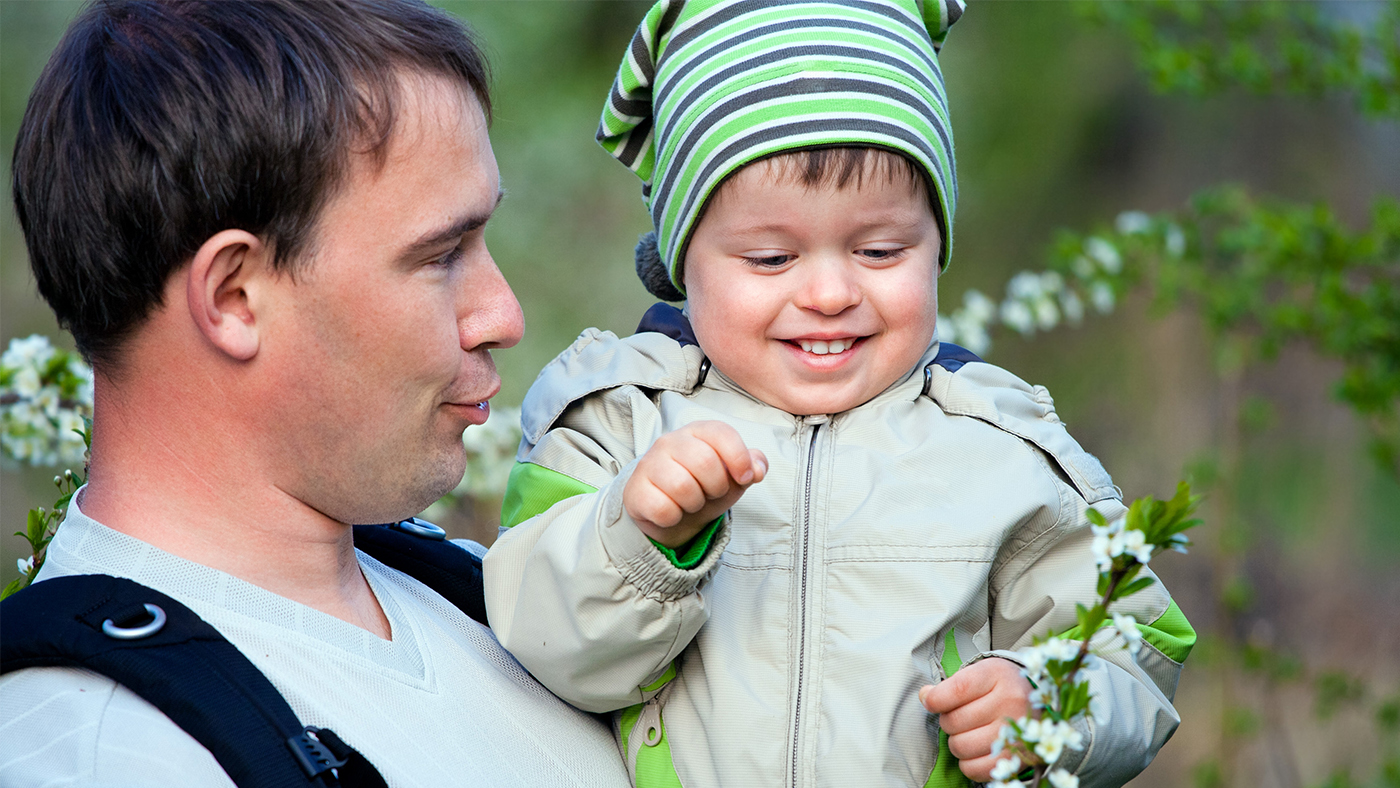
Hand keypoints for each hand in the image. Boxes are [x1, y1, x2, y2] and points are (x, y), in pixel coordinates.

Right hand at [623, 421, 766, 547]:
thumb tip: (758, 469)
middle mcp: (670, 442)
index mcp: (697, 432)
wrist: (669, 511)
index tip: (746, 478)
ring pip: (682, 486)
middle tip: (711, 492)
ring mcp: (649, 464)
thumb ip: (752, 466)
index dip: (739, 457)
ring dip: (695, 503)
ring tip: (691, 502)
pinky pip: (663, 509)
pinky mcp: (635, 490)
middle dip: (717, 486)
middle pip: (704, 462)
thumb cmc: (703, 487)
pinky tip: (672, 512)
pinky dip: (674, 518)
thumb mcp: (733, 476)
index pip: (721, 433)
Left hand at [918, 657, 1031, 781]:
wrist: (1039, 701)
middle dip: (947, 721)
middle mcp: (1011, 702)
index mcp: (998, 675)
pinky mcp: (1017, 759)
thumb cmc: (1001, 685)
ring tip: (967, 733)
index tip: (931, 700)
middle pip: (954, 721)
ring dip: (956, 742)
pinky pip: (975, 769)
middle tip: (958, 717)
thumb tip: (925, 697)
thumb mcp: (979, 672)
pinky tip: (974, 750)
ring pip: (961, 746)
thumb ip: (950, 685)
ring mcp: (1015, 733)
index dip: (935, 699)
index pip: (956, 690)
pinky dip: (967, 763)